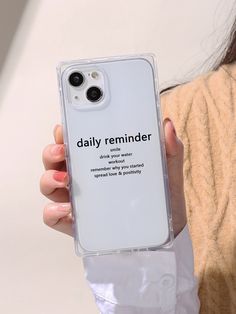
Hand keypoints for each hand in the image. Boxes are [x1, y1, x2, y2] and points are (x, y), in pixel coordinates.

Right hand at [40, 119, 185, 237]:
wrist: (162, 235)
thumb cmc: (160, 199)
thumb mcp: (167, 171)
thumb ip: (170, 148)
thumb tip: (167, 124)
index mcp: (100, 160)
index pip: (76, 142)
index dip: (65, 133)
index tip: (65, 128)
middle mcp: (84, 177)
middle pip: (55, 159)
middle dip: (52, 151)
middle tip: (63, 151)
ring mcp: (77, 200)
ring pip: (48, 183)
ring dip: (50, 178)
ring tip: (66, 179)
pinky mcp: (74, 223)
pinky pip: (52, 215)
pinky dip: (54, 210)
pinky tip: (69, 210)